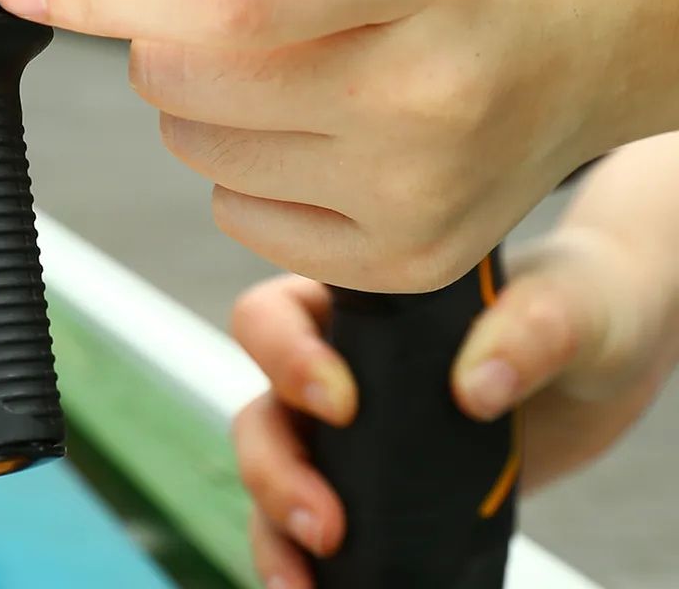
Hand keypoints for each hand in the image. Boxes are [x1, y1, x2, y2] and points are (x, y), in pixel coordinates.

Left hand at [0, 0, 678, 290]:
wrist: (605, 21)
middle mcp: (426, 93)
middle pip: (179, 75)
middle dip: (163, 29)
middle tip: (247, 0)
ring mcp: (417, 193)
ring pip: (190, 143)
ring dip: (205, 95)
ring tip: (306, 56)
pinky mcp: (403, 259)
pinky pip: (231, 210)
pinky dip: (244, 160)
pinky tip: (327, 119)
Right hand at [231, 221, 677, 587]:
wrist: (598, 365)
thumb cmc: (574, 304)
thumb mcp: (568, 304)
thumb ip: (529, 328)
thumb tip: (476, 387)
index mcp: (353, 300)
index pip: (275, 315)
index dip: (286, 358)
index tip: (344, 405)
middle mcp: (334, 362)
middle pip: (262, 407)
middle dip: (276, 467)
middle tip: (327, 522)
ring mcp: (349, 432)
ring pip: (273, 472)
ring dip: (275, 524)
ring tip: (307, 581)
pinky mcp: (376, 487)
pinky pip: (311, 523)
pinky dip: (299, 559)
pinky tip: (317, 588)